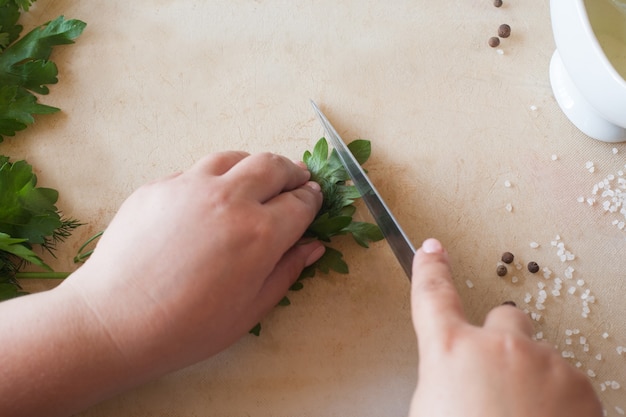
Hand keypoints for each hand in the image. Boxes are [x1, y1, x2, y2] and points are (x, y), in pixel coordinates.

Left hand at [63, 151, 324, 372]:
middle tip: (296, 179)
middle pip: (272, 166)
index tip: (314, 199)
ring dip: (253, 166)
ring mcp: (190, 187)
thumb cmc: (188, 327)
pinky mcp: (158, 186)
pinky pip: (195, 172)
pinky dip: (213, 179)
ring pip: (233, 158)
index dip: (312, 199)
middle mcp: (229, 199)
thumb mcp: (251, 309)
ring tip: (256, 180)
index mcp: (260, 233)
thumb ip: (287, 271)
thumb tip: (313, 246)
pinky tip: (209, 200)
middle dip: (291, 171)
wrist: (115, 321)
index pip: (300, 202)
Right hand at [409, 238, 602, 416]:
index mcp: (449, 351)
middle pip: (503, 317)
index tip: (431, 250)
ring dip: (533, 377)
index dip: (430, 269)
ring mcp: (542, 361)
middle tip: (499, 378)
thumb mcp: (429, 409)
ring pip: (538, 355)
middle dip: (501, 339)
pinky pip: (567, 380)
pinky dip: (560, 400)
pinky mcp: (580, 385)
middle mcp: (496, 345)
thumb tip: (455, 378)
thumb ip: (443, 378)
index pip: (432, 295)